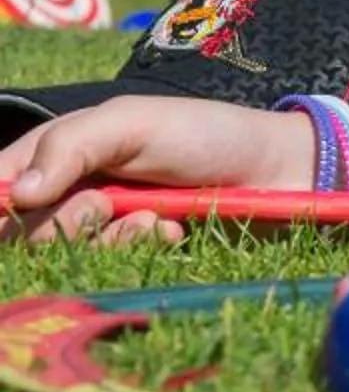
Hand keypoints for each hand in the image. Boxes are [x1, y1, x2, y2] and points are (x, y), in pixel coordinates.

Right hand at [0, 97, 316, 245]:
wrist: (279, 169)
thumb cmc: (206, 133)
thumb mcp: (135, 122)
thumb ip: (72, 147)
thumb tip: (18, 194)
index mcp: (59, 152)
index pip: (0, 186)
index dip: (2, 204)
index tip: (24, 208)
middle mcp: (71, 191)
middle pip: (22, 230)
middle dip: (61, 222)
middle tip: (104, 204)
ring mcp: (103, 227)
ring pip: (62, 254)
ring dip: (103, 238)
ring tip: (149, 215)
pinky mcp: (135, 254)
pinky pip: (109, 269)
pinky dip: (137, 250)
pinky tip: (170, 230)